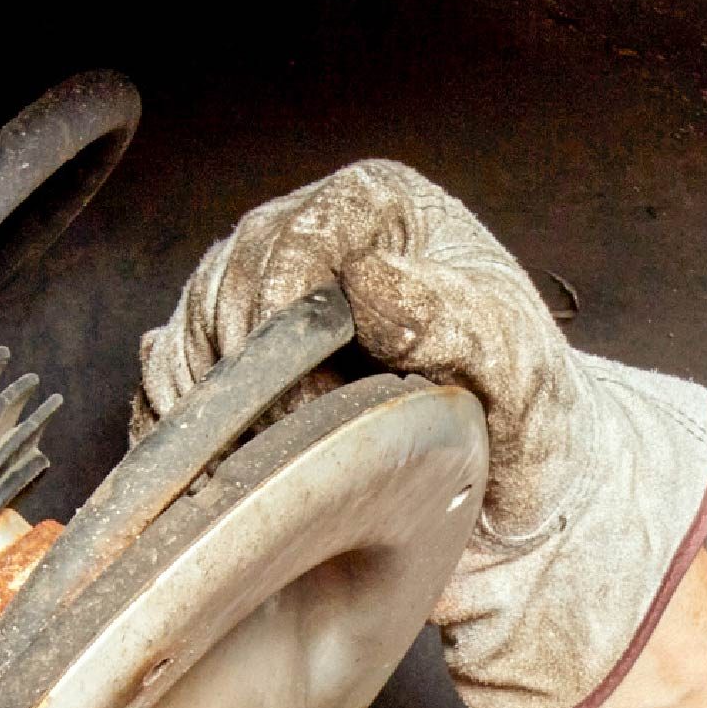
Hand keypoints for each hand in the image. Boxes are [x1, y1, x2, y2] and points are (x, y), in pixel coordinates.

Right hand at [139, 160, 706, 707]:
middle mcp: (315, 239)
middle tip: (302, 448)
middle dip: (248, 377)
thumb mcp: (519, 369)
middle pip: (221, 289)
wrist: (521, 498)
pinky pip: (173, 387)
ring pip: (188, 337)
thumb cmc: (534, 425)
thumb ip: (453, 316)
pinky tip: (245, 466)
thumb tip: (367, 283)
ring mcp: (271, 299)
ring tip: (282, 461)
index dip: (282, 332)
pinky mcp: (243, 363)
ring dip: (217, 411)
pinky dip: (194, 434)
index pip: (282, 247)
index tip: (313, 408)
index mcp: (380, 209)